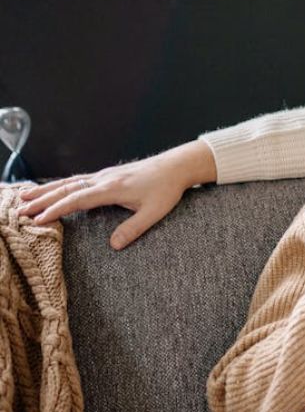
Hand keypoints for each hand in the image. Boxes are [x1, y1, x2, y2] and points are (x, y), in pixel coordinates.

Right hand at [16, 141, 216, 248]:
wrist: (177, 166)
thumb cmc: (167, 189)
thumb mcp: (154, 212)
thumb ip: (134, 229)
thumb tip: (113, 246)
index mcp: (111, 188)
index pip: (77, 199)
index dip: (56, 210)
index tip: (38, 220)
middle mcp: (103, 179)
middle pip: (66, 189)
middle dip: (42, 200)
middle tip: (19, 210)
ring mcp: (104, 175)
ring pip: (69, 182)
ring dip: (47, 190)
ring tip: (25, 197)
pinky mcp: (108, 174)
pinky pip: (78, 179)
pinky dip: (61, 184)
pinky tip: (54, 189)